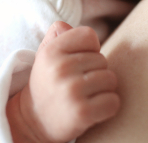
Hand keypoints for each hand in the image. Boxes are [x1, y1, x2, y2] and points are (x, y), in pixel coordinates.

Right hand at [7, 22, 120, 142]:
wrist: (33, 122)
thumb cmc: (48, 83)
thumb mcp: (46, 55)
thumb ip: (58, 35)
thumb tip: (65, 25)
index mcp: (51, 51)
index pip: (89, 35)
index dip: (89, 49)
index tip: (78, 62)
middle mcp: (60, 68)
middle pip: (102, 59)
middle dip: (95, 72)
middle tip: (78, 84)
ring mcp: (71, 91)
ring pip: (111, 79)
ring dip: (103, 90)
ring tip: (85, 96)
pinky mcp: (82, 112)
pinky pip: (113, 101)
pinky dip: (108, 107)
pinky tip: (92, 110)